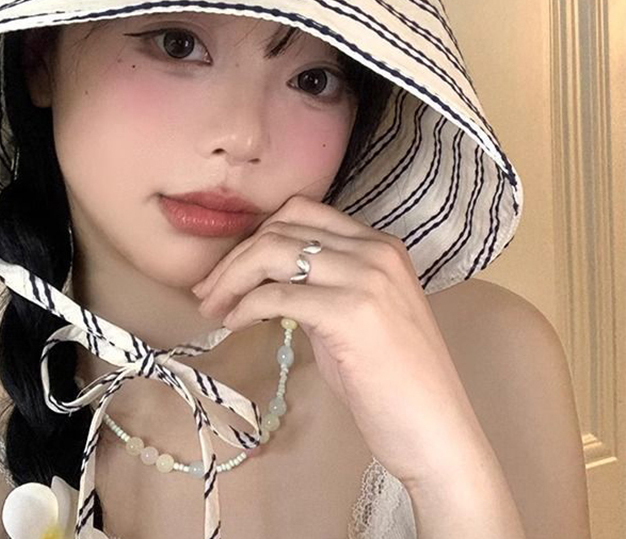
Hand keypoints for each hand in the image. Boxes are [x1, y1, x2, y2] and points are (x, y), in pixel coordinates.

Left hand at [192, 194, 491, 490]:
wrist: (436, 433)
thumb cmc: (394, 382)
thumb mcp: (356, 316)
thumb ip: (319, 286)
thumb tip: (265, 280)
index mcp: (379, 245)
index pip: (303, 211)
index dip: (258, 234)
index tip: (231, 267)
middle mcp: (375, 251)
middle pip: (281, 227)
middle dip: (235, 257)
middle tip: (208, 291)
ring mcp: (366, 278)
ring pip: (273, 252)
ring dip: (231, 278)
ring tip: (214, 307)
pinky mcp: (350, 313)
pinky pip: (277, 294)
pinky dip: (245, 306)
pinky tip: (235, 324)